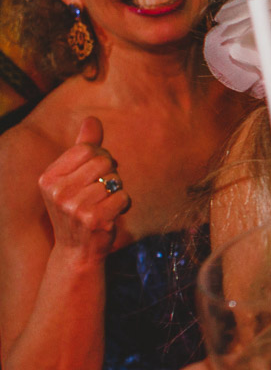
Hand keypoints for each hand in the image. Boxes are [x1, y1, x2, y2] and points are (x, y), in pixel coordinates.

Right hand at [37, 117, 129, 260]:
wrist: (76, 250)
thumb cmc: (77, 208)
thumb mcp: (72, 177)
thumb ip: (83, 147)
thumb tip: (92, 119)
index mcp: (48, 178)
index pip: (86, 149)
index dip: (99, 157)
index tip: (95, 173)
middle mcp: (57, 192)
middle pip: (103, 161)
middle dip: (110, 173)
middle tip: (101, 191)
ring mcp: (74, 207)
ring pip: (115, 179)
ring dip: (117, 190)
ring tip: (104, 204)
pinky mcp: (94, 219)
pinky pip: (123, 197)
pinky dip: (123, 205)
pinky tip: (110, 215)